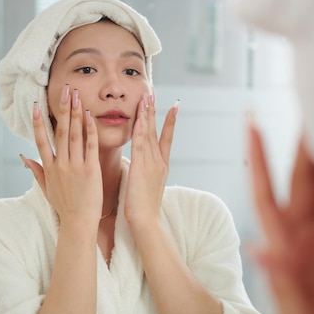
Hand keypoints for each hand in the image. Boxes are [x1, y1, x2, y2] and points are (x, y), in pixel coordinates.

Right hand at [22, 85, 101, 226]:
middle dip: (62, 109)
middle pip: (60, 131)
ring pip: (74, 135)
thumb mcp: (46, 189)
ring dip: (75, 113)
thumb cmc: (64, 207)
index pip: (42, 140)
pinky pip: (90, 146)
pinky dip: (89, 130)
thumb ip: (36, 172)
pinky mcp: (90, 170)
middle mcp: (61, 164)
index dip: (39, 122)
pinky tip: (89, 116)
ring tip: (76, 96)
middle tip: (64, 90)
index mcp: (49, 168)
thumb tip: (24, 158)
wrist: (78, 223)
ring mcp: (75, 166)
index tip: (38, 105)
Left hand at [124, 95, 177, 226]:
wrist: (146, 221)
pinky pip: (140, 146)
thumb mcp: (147, 185)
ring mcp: (152, 164)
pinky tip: (139, 118)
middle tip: (154, 93)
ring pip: (149, 135)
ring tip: (147, 97)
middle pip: (157, 131)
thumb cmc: (144, 208)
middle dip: (155, 111)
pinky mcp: (142, 168)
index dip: (170, 121)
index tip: (174, 105)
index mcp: (162, 166)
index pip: (167, 138)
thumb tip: (142, 166)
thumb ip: (146, 172)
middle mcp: (159, 162)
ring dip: (147, 115)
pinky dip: (140, 131)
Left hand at [246, 123, 313, 313]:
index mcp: (281, 234)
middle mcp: (299, 224)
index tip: (249, 123)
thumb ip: (278, 270)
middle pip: (301, 176)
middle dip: (302, 143)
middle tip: (308, 107)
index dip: (258, 156)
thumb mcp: (289, 292)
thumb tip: (259, 251)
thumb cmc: (301, 312)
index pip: (265, 187)